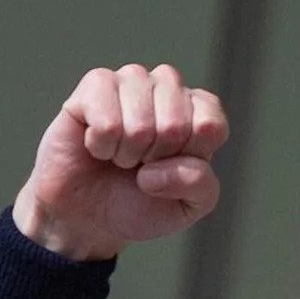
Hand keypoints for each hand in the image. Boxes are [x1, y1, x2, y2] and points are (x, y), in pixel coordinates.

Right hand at [12, 63, 228, 260]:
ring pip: (140, 122)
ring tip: (119, 155)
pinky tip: (98, 145)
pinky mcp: (94, 85)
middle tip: (140, 164)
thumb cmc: (139, 203)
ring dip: (127, 153)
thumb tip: (162, 166)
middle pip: (176, 123)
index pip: (210, 124)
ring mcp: (131, 82)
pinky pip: (106, 121)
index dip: (188, 159)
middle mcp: (167, 88)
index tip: (170, 169)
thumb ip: (199, 184)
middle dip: (154, 159)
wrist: (89, 217)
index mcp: (197, 111)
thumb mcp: (188, 206)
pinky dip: (101, 146)